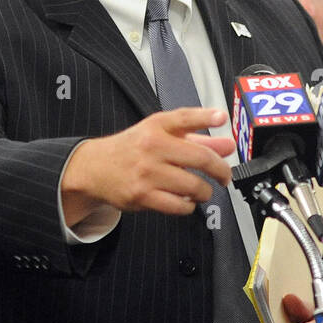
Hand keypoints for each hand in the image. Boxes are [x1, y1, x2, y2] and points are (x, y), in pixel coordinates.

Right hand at [61, 107, 234, 224]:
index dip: (206, 117)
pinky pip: (178, 206)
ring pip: (193, 186)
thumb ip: (197, 139)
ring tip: (201, 190)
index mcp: (157, 127)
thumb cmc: (133, 149)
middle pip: (200, 158)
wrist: (94, 168)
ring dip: (204, 192)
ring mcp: (147, 172)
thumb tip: (228, 145)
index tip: (222, 118)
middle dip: (221, 170)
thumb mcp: (161, 135)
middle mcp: (152, 147)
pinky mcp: (141, 195)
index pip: (185, 117)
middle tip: (224, 176)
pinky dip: (188, 206)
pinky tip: (184, 200)